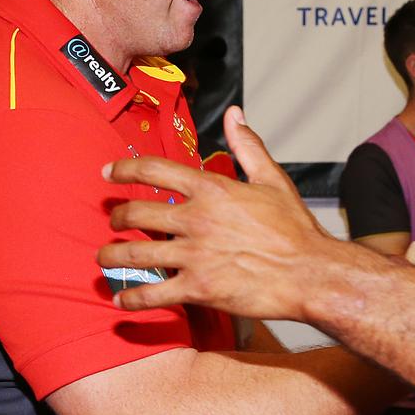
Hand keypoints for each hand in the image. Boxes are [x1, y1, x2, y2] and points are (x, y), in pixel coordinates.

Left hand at [97, 107, 336, 319]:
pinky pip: (152, 294)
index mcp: (212, 189)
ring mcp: (194, 256)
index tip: (108, 172)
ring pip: (135, 255)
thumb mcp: (273, 179)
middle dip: (116, 216)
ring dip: (112, 257)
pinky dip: (132, 298)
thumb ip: (247, 146)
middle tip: (112, 220)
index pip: (154, 170)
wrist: (310, 273)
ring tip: (104, 259)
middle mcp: (197, 220)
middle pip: (136, 214)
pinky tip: (122, 299)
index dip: (124, 169)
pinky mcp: (198, 289)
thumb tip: (234, 115)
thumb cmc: (295, 229)